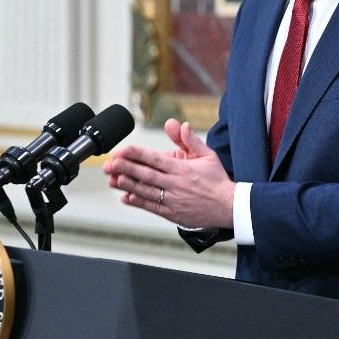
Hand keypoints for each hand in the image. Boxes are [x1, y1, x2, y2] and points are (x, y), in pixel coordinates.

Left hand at [103, 119, 234, 228]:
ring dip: (128, 185)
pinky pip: (152, 207)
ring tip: (112, 179)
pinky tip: (126, 197)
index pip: (156, 159)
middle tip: (110, 164)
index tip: (122, 150)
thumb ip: (191, 141)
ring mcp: (174, 200)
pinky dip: (138, 202)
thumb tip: (181, 125)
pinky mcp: (173, 213)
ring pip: (146, 192)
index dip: (137, 154)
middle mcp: (176, 184)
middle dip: (126, 169)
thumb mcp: (208, 155)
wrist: (228, 206)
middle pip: (147, 175)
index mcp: (183, 169)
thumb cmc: (217, 180)